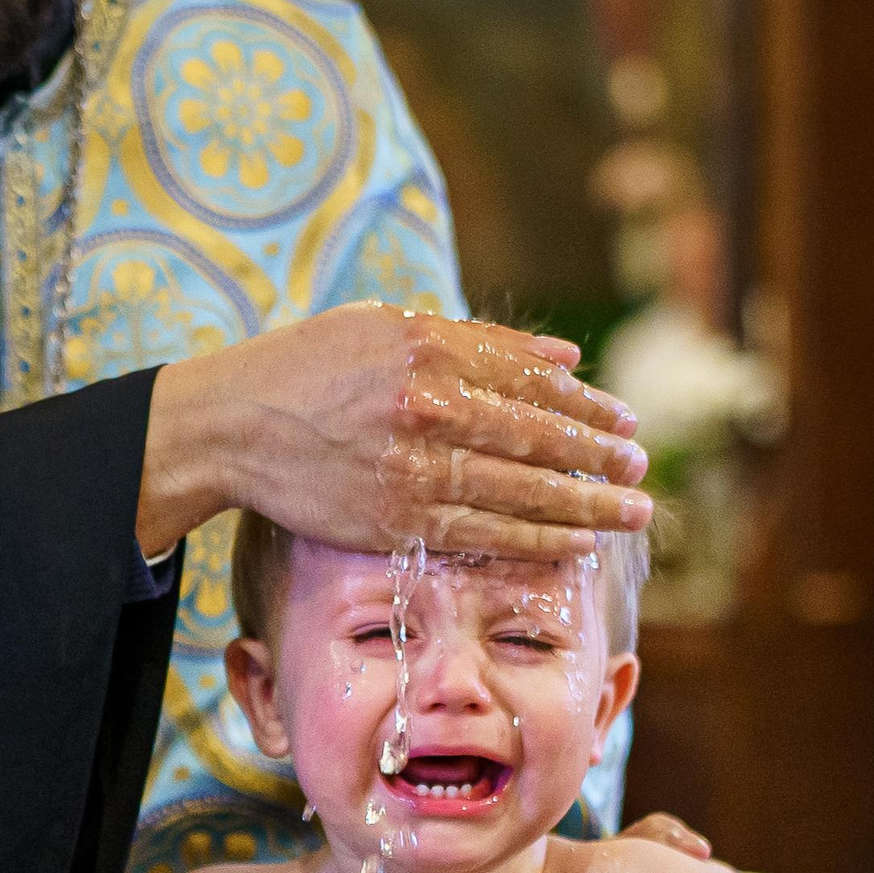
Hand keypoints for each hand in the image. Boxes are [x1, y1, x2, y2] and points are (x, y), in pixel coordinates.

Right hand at [138, 304, 650, 562]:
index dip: (587, 405)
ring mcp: (414, 467)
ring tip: (631, 512)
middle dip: (599, 457)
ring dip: (586, 506)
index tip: (626, 420)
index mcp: (430, 349)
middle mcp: (428, 406)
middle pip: (539, 437)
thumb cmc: (311, 369)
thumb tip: (567, 356)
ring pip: (522, 491)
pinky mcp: (397, 518)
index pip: (531, 381)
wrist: (232, 425)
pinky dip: (537, 540)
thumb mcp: (389, 329)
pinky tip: (576, 544)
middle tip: (641, 468)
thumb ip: (480, 342)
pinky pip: (485, 533)